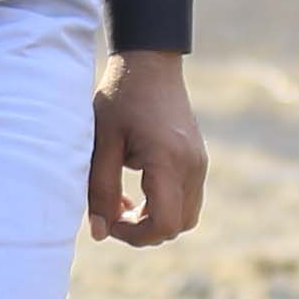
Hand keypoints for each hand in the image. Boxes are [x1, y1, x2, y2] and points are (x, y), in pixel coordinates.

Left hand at [92, 50, 205, 244]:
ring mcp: (199, 163)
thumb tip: (99, 233)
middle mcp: (192, 166)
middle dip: (143, 230)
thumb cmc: (121, 98)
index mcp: (168, 161)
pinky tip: (136, 187)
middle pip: (178, 226)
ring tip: (121, 200)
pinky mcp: (198, 160)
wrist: (149, 63)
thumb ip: (100, 190)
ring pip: (185, 216)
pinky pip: (186, 198)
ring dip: (154, 218)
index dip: (135, 235)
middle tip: (111, 211)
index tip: (109, 222)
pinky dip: (163, 204)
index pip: (165, 224)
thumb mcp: (102, 143)